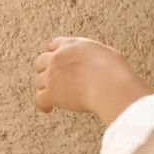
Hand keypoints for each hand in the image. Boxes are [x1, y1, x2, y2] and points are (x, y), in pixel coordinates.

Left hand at [33, 36, 153, 124]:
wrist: (111, 86)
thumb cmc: (115, 71)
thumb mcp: (105, 53)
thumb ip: (92, 56)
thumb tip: (96, 62)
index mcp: (72, 45)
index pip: (54, 45)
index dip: (54, 54)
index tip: (56, 61)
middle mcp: (58, 57)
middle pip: (41, 62)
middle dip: (45, 70)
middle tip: (53, 79)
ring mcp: (52, 75)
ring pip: (39, 81)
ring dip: (45, 88)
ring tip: (54, 95)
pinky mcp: (51, 93)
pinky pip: (39, 100)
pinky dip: (43, 105)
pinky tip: (49, 108)